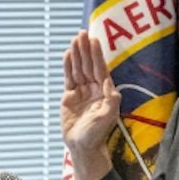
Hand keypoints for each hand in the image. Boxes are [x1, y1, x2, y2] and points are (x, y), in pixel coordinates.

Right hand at [61, 30, 118, 179]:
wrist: (82, 146)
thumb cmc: (97, 134)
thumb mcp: (107, 118)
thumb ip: (111, 101)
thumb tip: (111, 84)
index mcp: (105, 92)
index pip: (100, 69)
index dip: (96, 54)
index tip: (93, 40)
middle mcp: (94, 89)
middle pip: (89, 65)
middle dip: (85, 49)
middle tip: (81, 33)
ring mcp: (82, 92)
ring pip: (79, 69)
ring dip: (77, 54)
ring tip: (74, 39)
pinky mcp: (70, 97)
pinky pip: (69, 78)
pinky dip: (68, 66)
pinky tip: (68, 54)